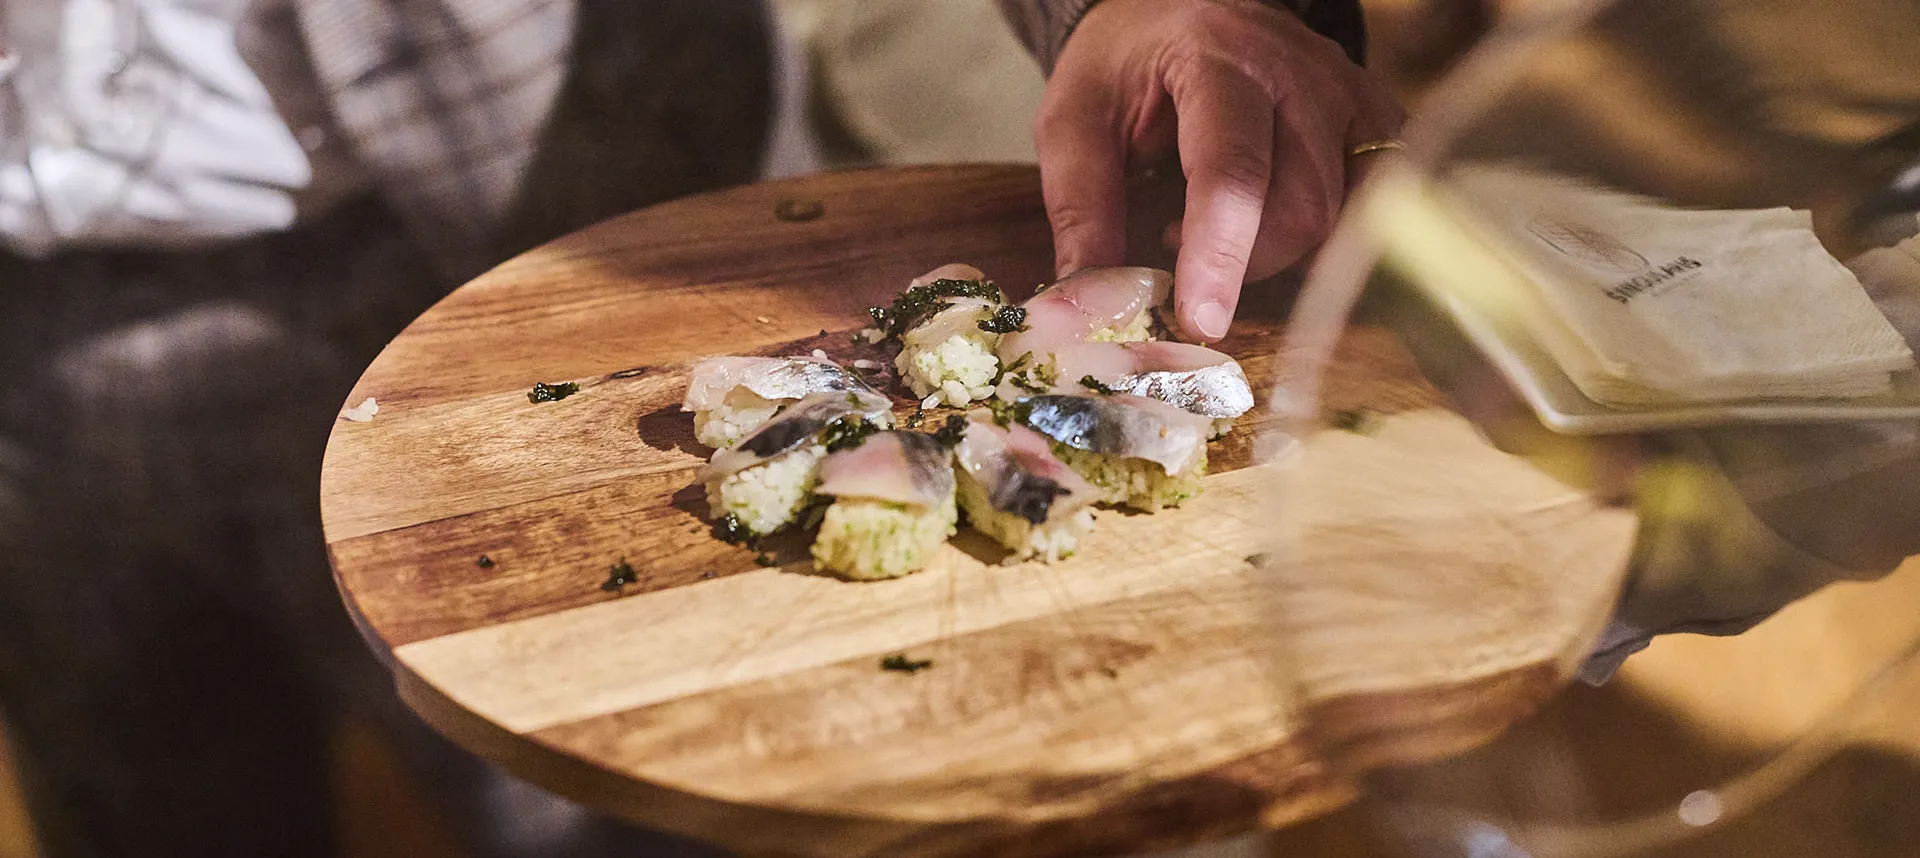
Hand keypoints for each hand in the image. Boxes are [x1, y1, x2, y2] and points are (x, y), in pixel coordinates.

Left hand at [1034, 0, 1404, 341]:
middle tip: (1179, 245)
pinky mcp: (1378, 119)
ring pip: (1348, 216)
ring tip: (1226, 229)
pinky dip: (1331, 242)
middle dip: (1246, 262)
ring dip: (1287, 255)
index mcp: (1217, 61)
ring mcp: (1350, 94)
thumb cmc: (1125, 67)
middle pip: (1304, 207)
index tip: (1201, 320)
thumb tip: (1090, 301)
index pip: (1233, 172)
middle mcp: (1300, 72)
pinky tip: (1278, 226)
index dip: (1219, 257)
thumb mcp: (1072, 120)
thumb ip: (1080, 206)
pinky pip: (1375, 205)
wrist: (1176, 11)